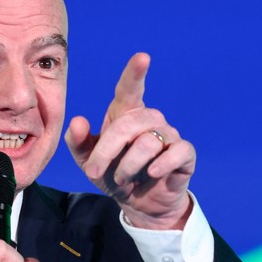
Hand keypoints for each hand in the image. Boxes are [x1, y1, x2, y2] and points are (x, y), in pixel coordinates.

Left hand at [65, 52, 195, 229]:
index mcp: (126, 114)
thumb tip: (77, 121)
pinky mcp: (185, 154)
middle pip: (129, 124)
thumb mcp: (90, 163)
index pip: (130, 88)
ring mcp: (169, 135)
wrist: (139, 204)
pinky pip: (177, 152)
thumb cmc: (114, 176)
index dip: (135, 73)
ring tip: (122, 180)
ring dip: (128, 166)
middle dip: (108, 150)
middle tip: (94, 172)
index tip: (142, 57)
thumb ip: (79, 142)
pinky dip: (162, 164)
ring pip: (148, 142)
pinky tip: (151, 173)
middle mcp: (150, 119)